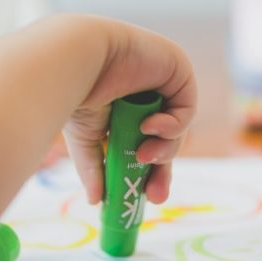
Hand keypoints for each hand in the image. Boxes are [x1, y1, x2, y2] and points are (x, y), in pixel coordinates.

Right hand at [62, 17, 196, 204]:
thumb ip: (94, 169)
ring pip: (176, 131)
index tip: (145, 199)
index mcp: (124, 110)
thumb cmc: (75, 91)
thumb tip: (95, 201)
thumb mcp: (85, 140)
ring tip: (144, 156)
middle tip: (154, 196)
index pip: (144, 146)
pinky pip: (186, 110)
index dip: (148, 173)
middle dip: (162, 171)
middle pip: (165, 142)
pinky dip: (172, 125)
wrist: (79, 59)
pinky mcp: (178, 72)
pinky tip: (152, 126)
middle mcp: (145, 96)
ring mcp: (162, 83)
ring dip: (164, 149)